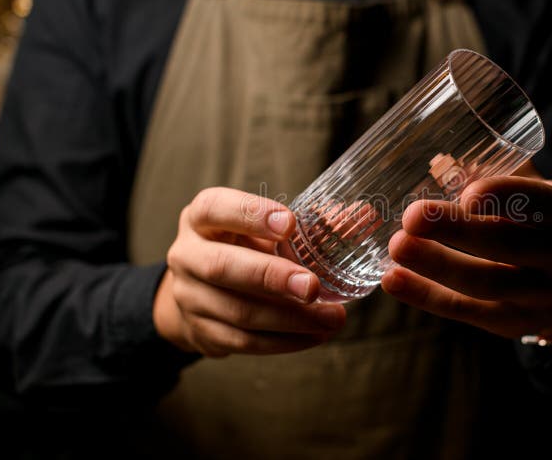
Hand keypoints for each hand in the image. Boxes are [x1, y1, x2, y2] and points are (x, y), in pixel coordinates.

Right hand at [153, 187, 345, 356]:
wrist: (198, 290)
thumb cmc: (242, 245)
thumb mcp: (260, 226)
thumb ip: (306, 221)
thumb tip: (364, 214)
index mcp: (201, 219)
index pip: (216, 208)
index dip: (251, 214)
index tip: (290, 224)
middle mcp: (187, 255)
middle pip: (223, 266)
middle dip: (272, 277)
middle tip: (314, 286)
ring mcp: (189, 297)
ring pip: (238, 311)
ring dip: (290, 318)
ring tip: (333, 318)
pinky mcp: (201, 332)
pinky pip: (244, 342)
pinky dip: (284, 341)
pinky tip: (316, 335)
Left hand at [382, 173, 551, 342]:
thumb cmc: (534, 226)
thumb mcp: (528, 196)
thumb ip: (493, 175)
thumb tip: (439, 162)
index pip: (541, 202)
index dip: (504, 196)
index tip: (466, 193)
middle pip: (508, 244)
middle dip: (456, 230)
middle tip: (412, 216)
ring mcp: (538, 295)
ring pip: (485, 282)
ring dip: (436, 264)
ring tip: (396, 246)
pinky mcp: (509, 322)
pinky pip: (464, 310)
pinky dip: (425, 295)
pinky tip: (393, 279)